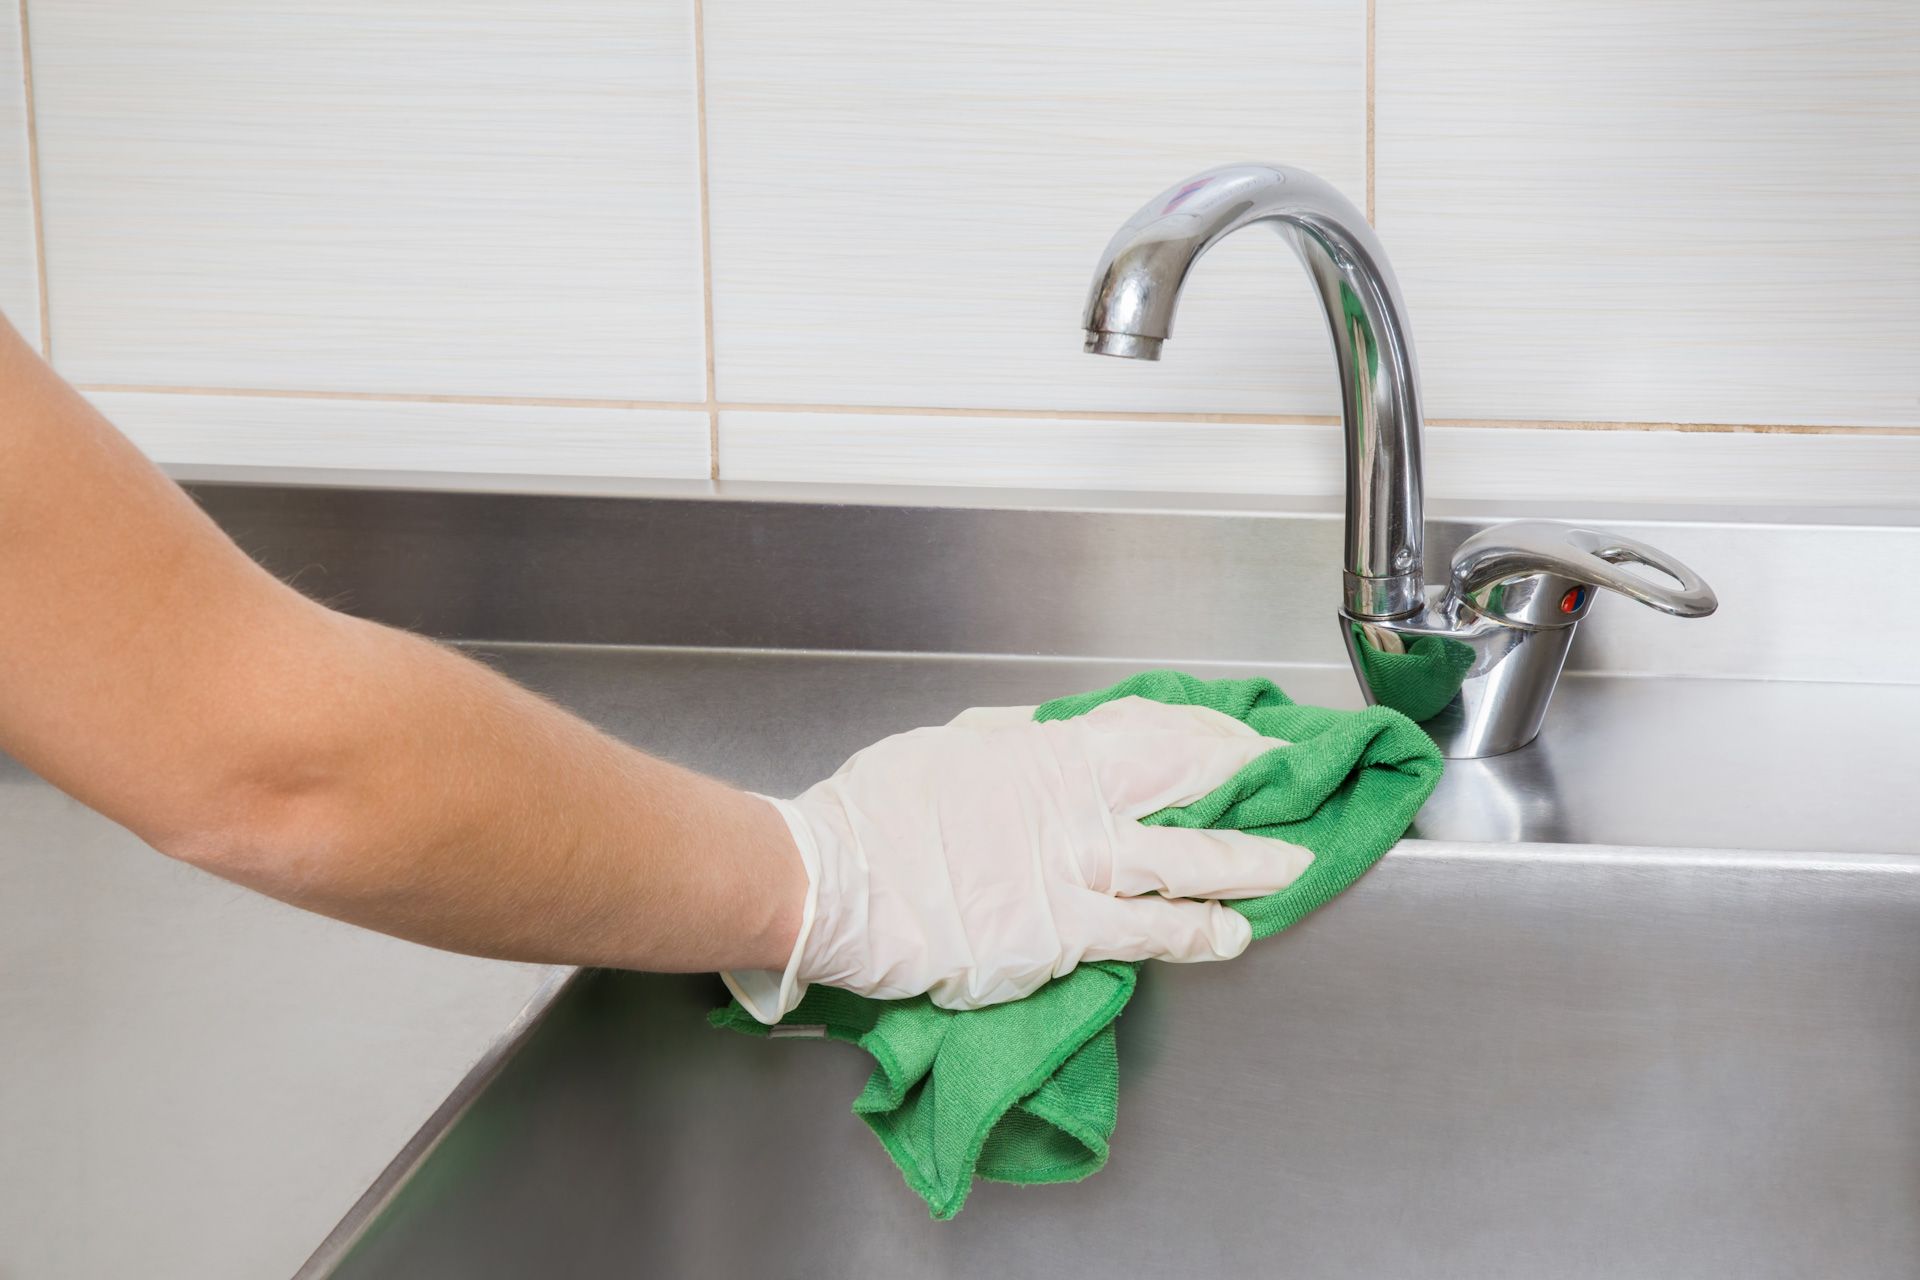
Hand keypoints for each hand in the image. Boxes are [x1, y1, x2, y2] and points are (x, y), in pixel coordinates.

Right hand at [723, 695, 1314, 1022]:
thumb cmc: (876, 815)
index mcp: (1042, 752)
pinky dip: (1195, 932)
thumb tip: (1047, 738)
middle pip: (1181, 783)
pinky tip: (1232, 935)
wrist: (833, 882)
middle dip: (1243, 784)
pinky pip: (1146, 932)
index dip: (1205, 731)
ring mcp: (1070, 871)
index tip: (1238, 735)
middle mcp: (1069, 805)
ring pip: (1182, 861)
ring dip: (1245, 862)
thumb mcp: (949, 750)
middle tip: (1290, 784)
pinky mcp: (1059, 936)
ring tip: (1291, 867)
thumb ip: (1009, 745)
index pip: (1147, 728)